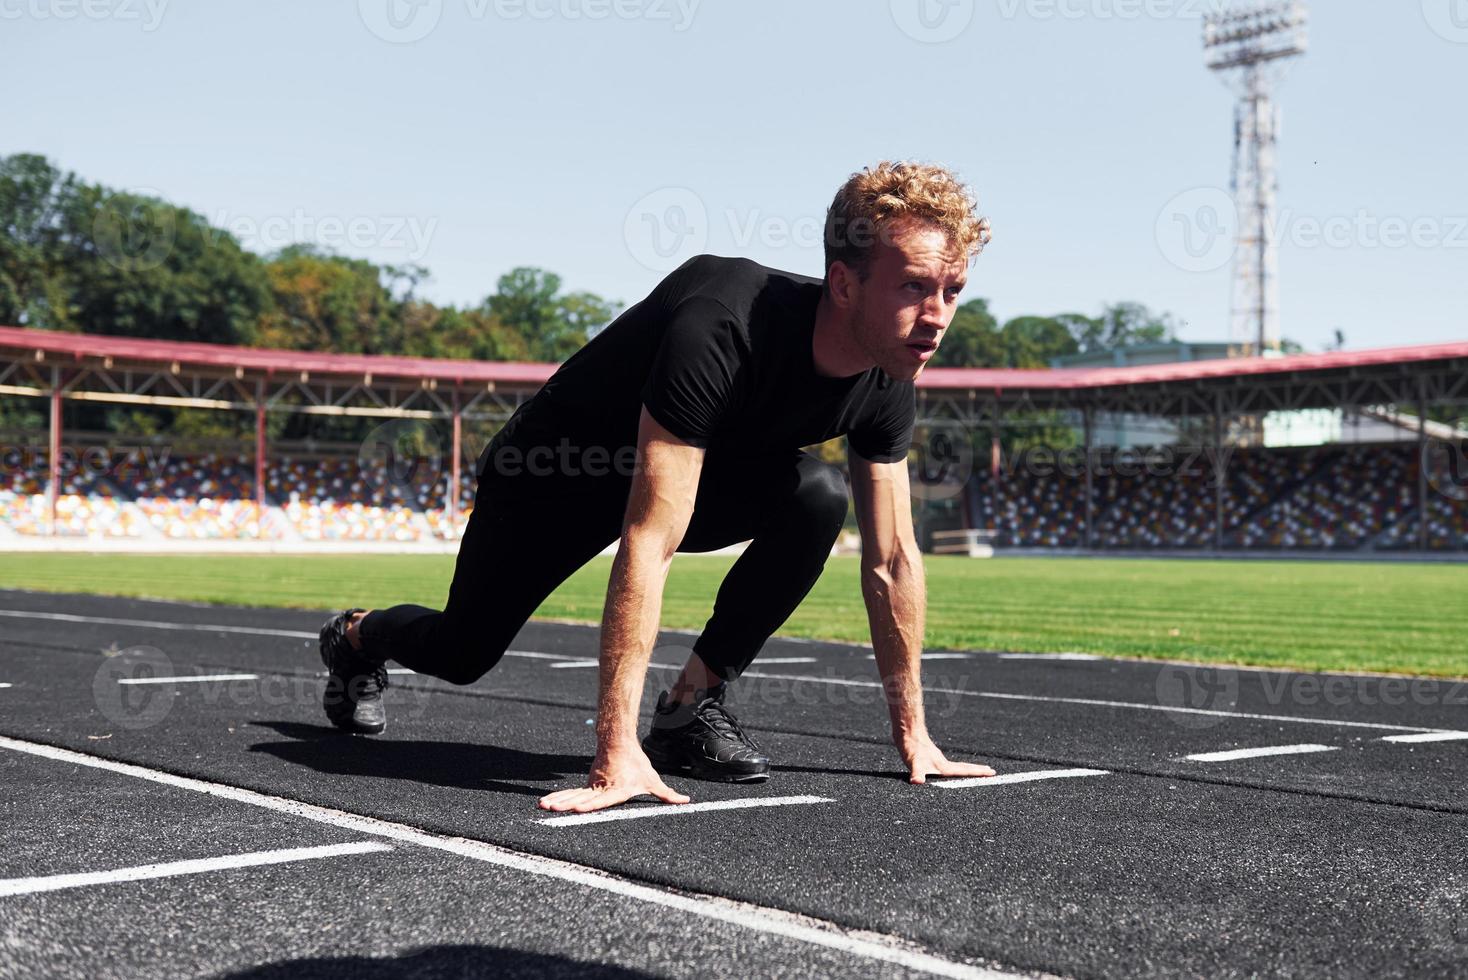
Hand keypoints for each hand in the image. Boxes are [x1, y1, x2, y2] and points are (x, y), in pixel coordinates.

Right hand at [537, 743, 690, 813]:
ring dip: (557, 801)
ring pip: (572, 795)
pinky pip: (571, 793)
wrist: (619, 742)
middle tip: (550, 810)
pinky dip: (558, 797)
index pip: (601, 799)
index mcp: (616, 790)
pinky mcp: (587, 785)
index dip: (588, 805)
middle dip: (565, 805)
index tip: (576, 809)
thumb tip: (687, 801)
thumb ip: (667, 795)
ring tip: (542, 807)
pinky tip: (546, 803)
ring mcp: (592, 786)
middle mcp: (601, 788)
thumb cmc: (636, 764)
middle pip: (581, 798)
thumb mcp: (652, 780)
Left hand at [899, 735, 995, 784]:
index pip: (965, 770)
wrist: (907, 731)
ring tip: (977, 772)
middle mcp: (943, 763)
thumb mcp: (914, 763)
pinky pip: (947, 766)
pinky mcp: (930, 758)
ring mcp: (937, 760)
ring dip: (968, 770)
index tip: (993, 772)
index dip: (979, 772)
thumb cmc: (911, 748)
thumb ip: (917, 773)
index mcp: (944, 767)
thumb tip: (917, 782)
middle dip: (978, 771)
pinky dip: (954, 769)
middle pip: (965, 768)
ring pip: (957, 767)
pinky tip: (947, 772)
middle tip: (992, 772)